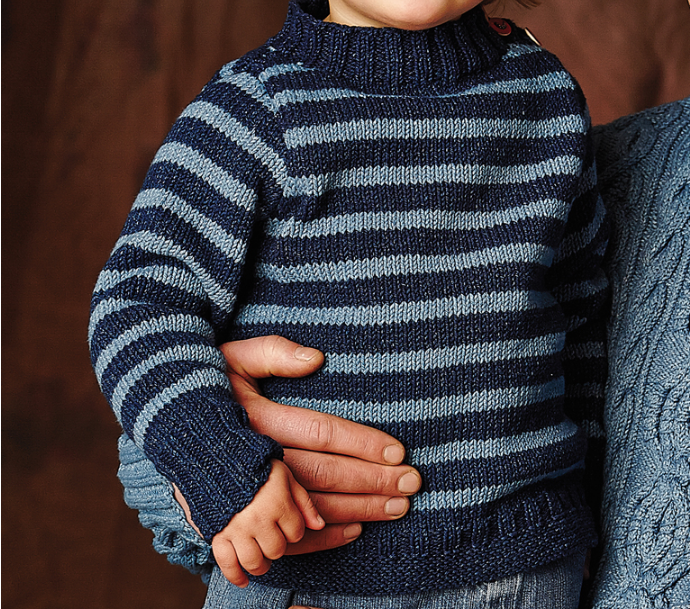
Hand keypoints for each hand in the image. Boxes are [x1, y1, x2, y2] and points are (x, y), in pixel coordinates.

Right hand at [211, 460, 323, 586]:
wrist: (219, 459)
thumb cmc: (257, 466)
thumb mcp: (285, 476)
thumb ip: (303, 501)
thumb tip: (320, 525)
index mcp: (277, 503)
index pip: (296, 533)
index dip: (294, 529)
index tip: (285, 521)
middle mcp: (258, 519)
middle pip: (276, 550)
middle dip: (277, 546)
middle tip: (271, 535)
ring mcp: (236, 529)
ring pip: (254, 562)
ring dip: (260, 564)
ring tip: (261, 557)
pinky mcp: (218, 534)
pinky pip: (227, 564)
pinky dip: (235, 576)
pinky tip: (243, 580)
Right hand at [220, 335, 421, 552]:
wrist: (162, 427)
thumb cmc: (205, 384)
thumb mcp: (233, 356)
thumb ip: (273, 352)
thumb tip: (316, 358)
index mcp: (255, 419)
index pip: (320, 432)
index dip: (361, 442)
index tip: (398, 449)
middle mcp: (254, 460)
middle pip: (324, 474)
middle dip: (373, 479)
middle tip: (413, 481)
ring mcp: (247, 496)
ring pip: (313, 509)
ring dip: (359, 509)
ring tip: (398, 506)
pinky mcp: (240, 521)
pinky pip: (287, 538)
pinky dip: (324, 538)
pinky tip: (355, 531)